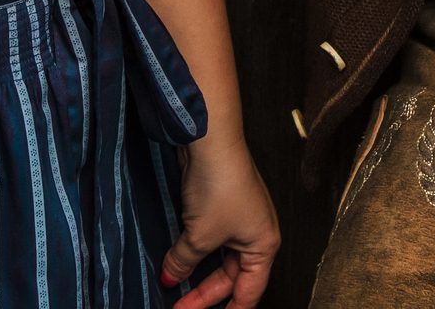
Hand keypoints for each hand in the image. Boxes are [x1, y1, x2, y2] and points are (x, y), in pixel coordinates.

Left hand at [163, 142, 278, 308]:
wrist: (211, 142)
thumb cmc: (220, 187)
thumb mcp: (199, 235)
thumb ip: (183, 262)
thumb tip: (170, 277)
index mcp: (264, 246)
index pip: (249, 292)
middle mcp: (257, 235)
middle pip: (232, 277)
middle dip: (205, 294)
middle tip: (179, 307)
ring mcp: (239, 220)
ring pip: (218, 259)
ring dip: (197, 273)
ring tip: (175, 286)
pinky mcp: (222, 206)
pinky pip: (210, 240)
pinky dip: (194, 253)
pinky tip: (177, 262)